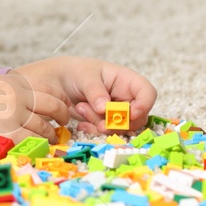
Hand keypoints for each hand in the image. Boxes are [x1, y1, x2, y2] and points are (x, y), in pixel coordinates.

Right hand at [0, 68, 71, 152]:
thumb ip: (12, 92)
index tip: (62, 108)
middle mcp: (16, 96)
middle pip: (53, 106)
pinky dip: (38, 147)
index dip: (60, 100)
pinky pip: (34, 143)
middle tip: (63, 125)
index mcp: (12, 82)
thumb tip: (36, 104)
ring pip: (46, 128)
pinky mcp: (10, 136)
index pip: (49, 89)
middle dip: (63, 117)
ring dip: (50, 136)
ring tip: (48, 139)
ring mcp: (14, 116)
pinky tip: (34, 149)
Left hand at [14, 55, 156, 137]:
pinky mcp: (105, 123)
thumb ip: (95, 91)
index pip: (147, 93)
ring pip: (122, 128)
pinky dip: (94, 131)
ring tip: (80, 108)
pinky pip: (107, 133)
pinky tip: (81, 124)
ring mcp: (117, 112)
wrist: (58, 82)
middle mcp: (126, 98)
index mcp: (126, 80)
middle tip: (99, 122)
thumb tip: (105, 109)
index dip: (144, 105)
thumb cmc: (76, 72)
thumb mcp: (84, 76)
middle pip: (138, 117)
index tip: (131, 113)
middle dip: (120, 122)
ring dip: (102, 125)